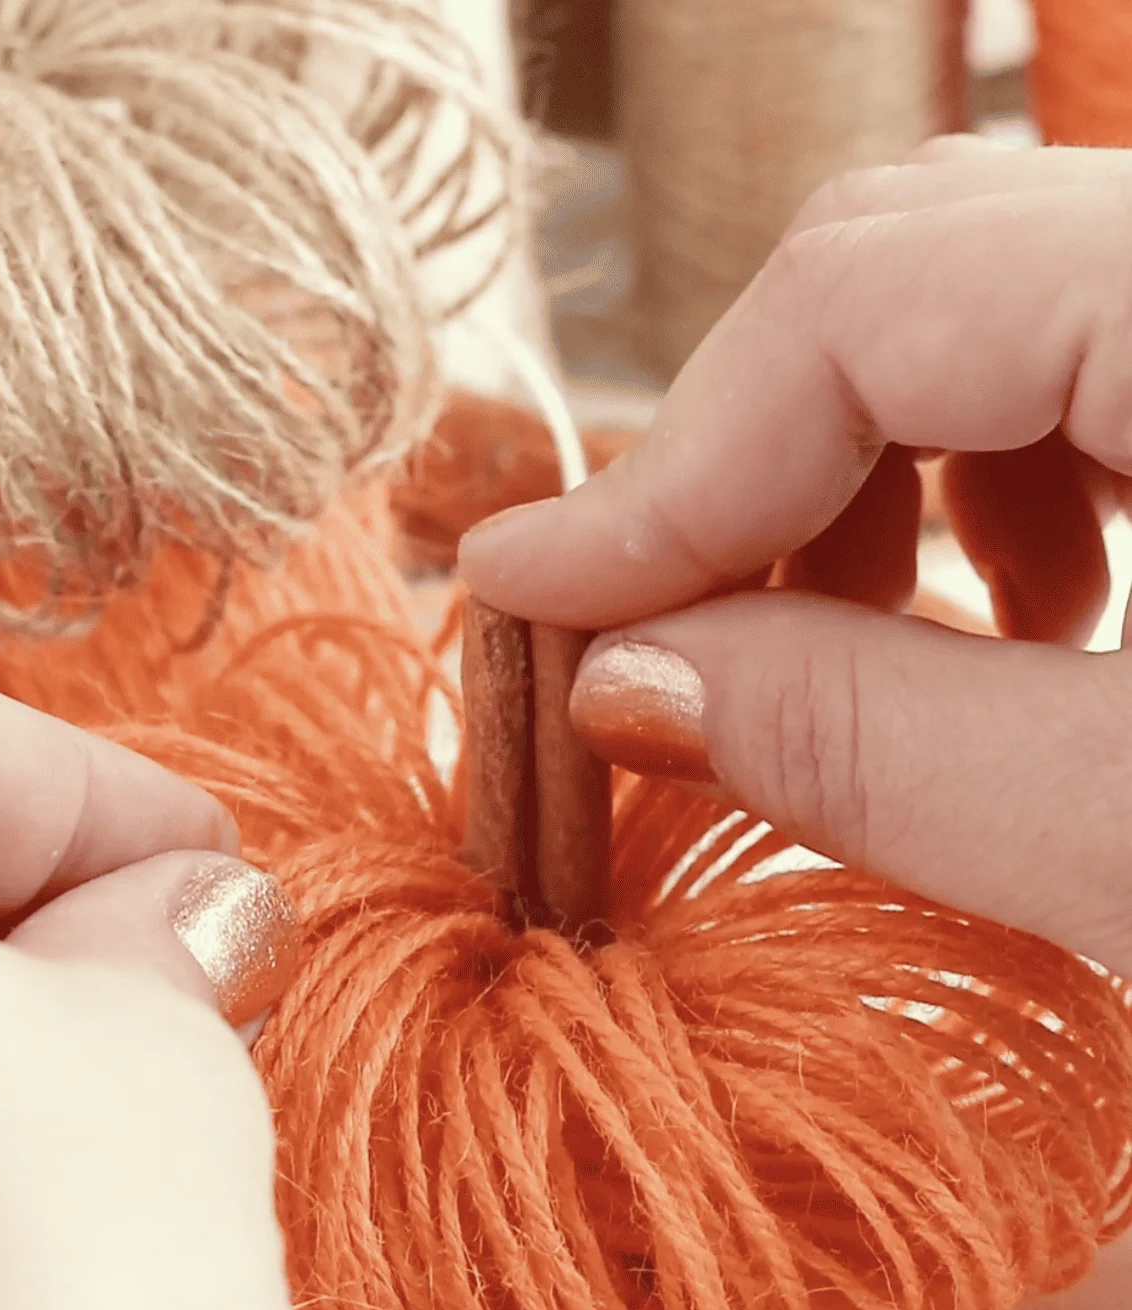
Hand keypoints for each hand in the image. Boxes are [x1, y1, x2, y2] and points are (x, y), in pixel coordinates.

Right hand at [459, 137, 1131, 976]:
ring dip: (874, 469)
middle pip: (908, 260)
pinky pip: (1093, 333)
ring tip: (876, 647)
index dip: (668, 467)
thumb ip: (881, 746)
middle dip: (750, 467)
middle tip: (671, 644)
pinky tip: (1030, 614)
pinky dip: (1001, 467)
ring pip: (995, 290)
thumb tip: (625, 679)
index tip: (535, 603)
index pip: (863, 296)